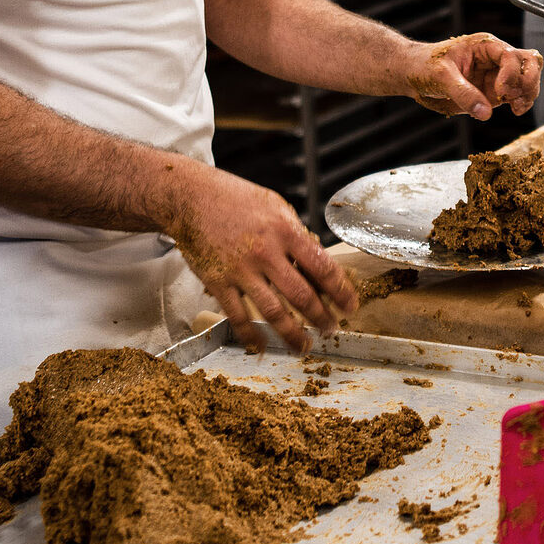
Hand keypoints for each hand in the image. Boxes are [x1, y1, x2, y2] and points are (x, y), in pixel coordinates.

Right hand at [163, 163, 356, 353]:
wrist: (193, 198)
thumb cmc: (236, 199)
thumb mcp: (276, 207)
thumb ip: (296, 235)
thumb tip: (315, 264)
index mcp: (285, 231)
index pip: (322, 267)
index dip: (340, 291)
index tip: (350, 306)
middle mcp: (266, 252)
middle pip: (301, 295)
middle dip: (321, 317)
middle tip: (331, 329)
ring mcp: (241, 269)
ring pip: (273, 311)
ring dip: (292, 333)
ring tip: (305, 345)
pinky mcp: (218, 282)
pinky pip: (238, 316)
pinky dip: (251, 335)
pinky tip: (262, 345)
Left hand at [404, 32, 542, 120]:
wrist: (414, 74)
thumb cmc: (425, 65)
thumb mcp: (441, 76)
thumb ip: (463, 94)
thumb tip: (485, 113)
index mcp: (485, 45)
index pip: (511, 55)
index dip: (511, 73)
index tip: (500, 90)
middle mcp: (495, 58)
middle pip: (530, 61)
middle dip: (528, 80)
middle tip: (515, 97)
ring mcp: (497, 75)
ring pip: (529, 77)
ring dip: (528, 92)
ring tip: (517, 107)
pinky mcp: (494, 91)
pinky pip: (518, 94)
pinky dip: (522, 102)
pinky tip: (515, 109)